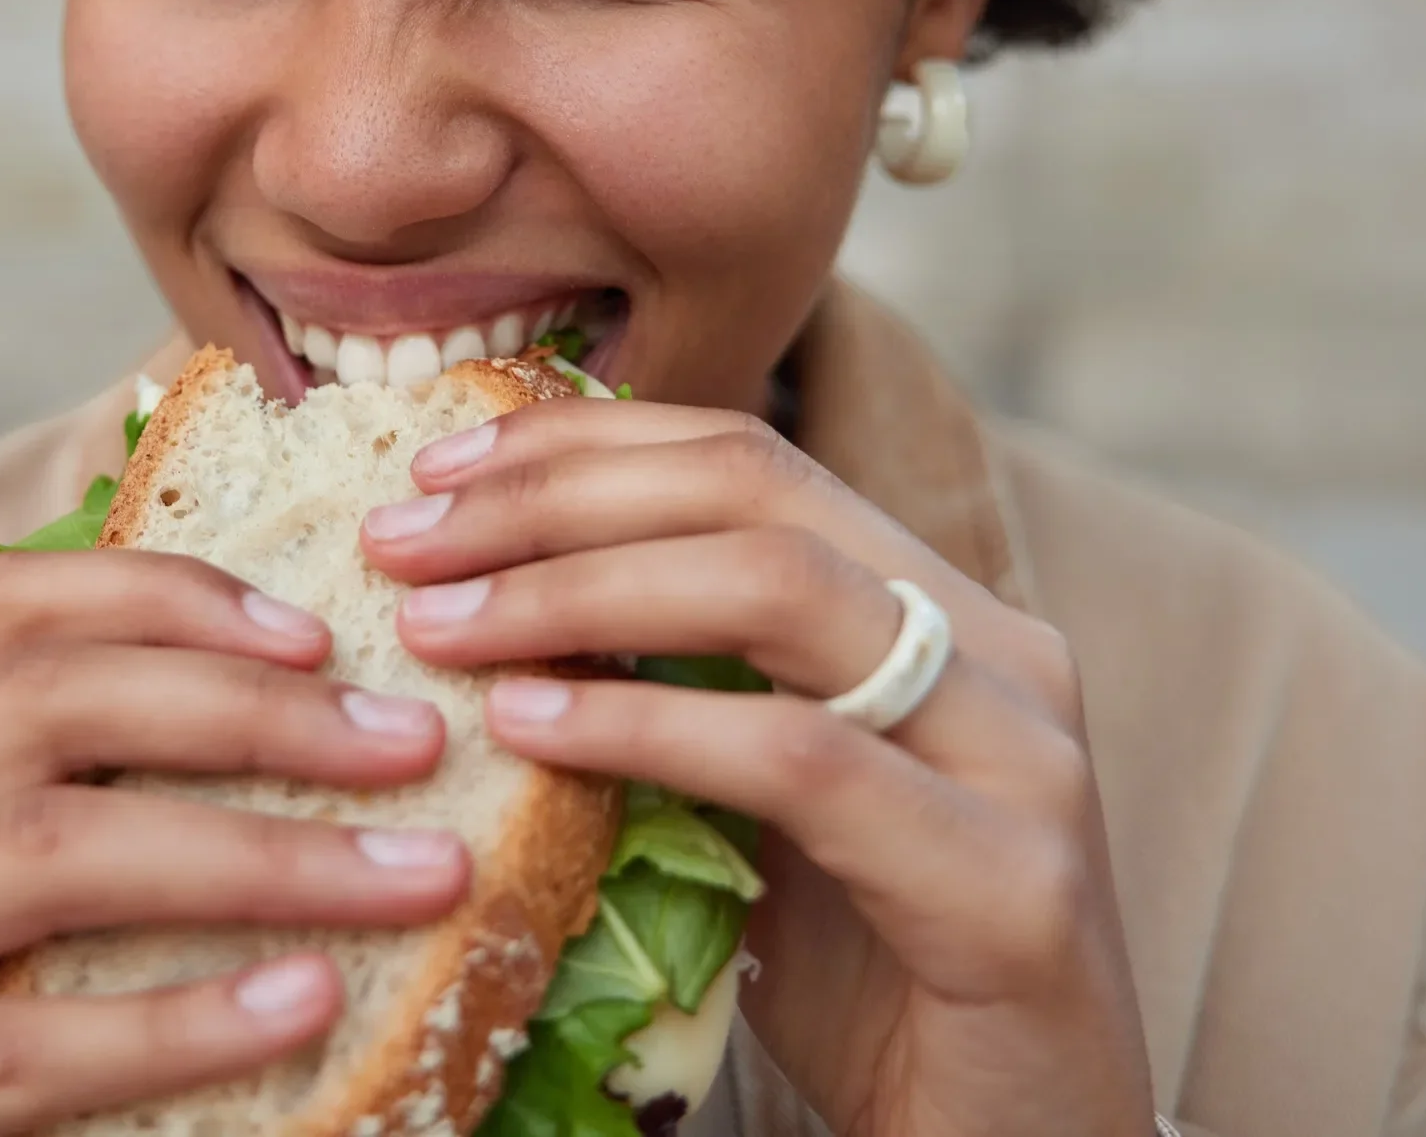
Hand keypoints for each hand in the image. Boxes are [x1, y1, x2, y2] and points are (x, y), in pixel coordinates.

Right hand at [0, 546, 471, 1135]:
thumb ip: (90, 846)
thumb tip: (323, 755)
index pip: (0, 620)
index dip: (160, 597)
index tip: (318, 634)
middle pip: (37, 708)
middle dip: (247, 711)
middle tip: (410, 741)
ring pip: (44, 849)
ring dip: (256, 855)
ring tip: (410, 874)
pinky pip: (21, 1046)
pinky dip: (179, 1020)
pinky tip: (304, 1004)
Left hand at [363, 399, 1152, 1136]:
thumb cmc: (872, 980)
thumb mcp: (764, 803)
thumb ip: (688, 689)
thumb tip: (491, 598)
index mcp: (939, 611)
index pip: (746, 457)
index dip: (581, 444)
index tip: (436, 467)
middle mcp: (998, 652)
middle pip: (754, 490)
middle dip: (555, 497)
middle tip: (405, 539)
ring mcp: (1019, 760)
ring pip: (779, 590)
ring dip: (577, 591)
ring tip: (440, 625)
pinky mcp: (1009, 885)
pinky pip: (798, 761)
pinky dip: (646, 729)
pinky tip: (528, 727)